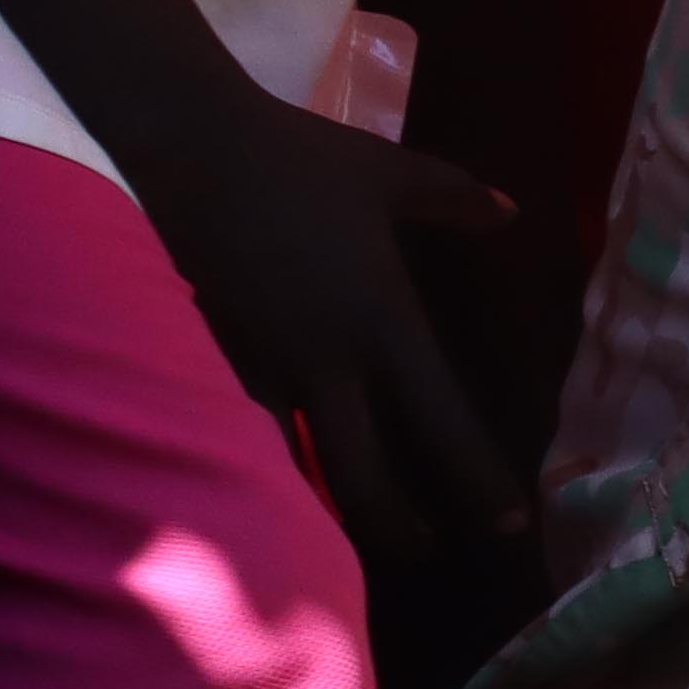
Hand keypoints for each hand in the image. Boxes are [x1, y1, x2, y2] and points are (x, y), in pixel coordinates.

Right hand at [153, 94, 518, 551]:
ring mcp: (255, 371)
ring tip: (357, 534)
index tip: (510, 527)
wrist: (176, 141)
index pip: (444, 426)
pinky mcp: (198, 364)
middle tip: (430, 547)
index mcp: (383, 325)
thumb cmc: (291, 157)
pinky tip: (270, 489)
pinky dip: (259, 468)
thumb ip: (455, 199)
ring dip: (327, 511)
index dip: (480, 484)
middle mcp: (324, 364)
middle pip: (365, 484)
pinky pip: (235, 435)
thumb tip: (512, 213)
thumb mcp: (388, 173)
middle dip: (400, 530)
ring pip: (294, 474)